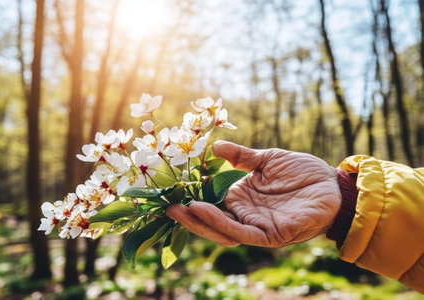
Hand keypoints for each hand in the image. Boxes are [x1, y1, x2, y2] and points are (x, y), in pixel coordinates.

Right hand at [166, 141, 341, 246]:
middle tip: (167, 206)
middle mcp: (246, 215)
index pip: (211, 203)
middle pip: (212, 222)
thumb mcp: (268, 159)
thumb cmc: (302, 172)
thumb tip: (215, 147)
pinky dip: (221, 224)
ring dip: (199, 222)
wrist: (333, 183)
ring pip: (222, 231)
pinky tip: (204, 209)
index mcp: (242, 198)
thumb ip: (243, 157)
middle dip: (189, 217)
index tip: (172, 192)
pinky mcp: (271, 234)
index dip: (192, 199)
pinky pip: (242, 232)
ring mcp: (257, 226)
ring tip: (180, 209)